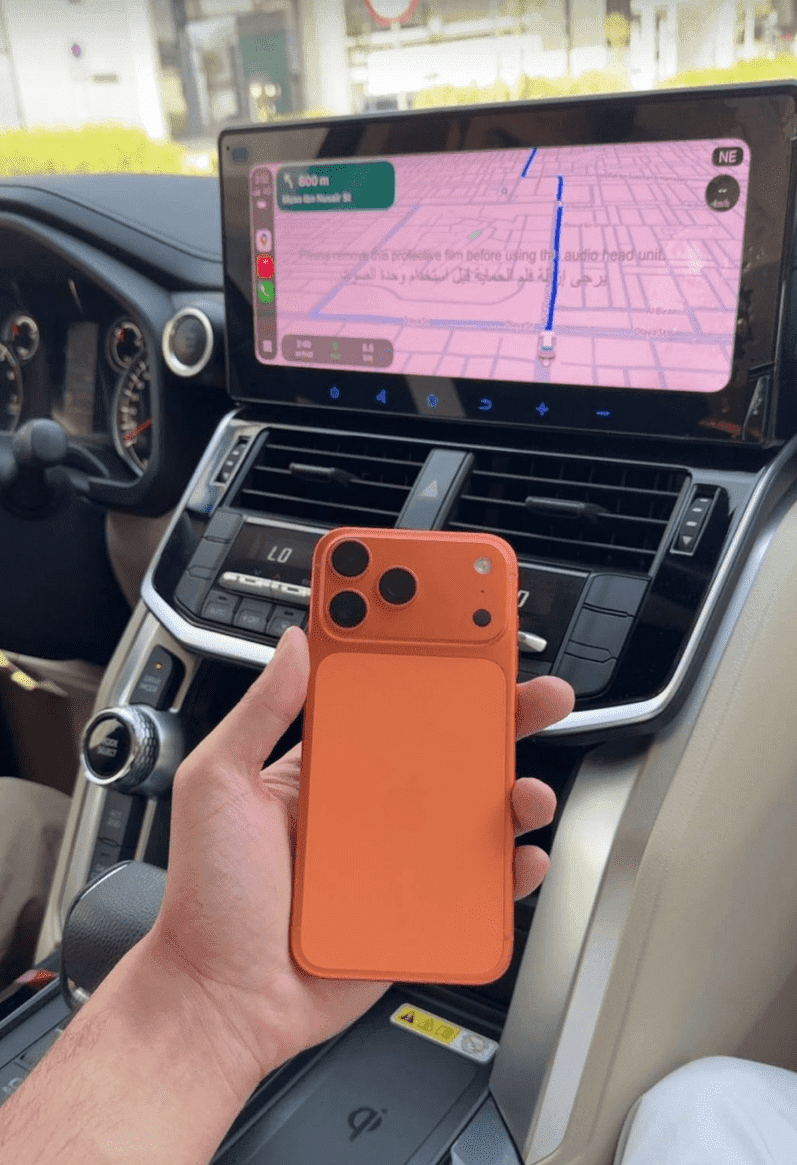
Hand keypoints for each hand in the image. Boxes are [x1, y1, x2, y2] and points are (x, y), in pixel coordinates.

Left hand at [144, 625, 574, 1079]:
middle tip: (536, 694)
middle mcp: (369, 805)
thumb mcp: (216, 783)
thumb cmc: (208, 896)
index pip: (387, 701)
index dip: (428, 667)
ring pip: (475, 813)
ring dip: (515, 792)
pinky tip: (521, 857)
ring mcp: (397, 856)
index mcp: (326, 767)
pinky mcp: (416, 907)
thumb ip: (258, 713)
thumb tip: (295, 645)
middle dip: (499, 716)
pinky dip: (511, 868)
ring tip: (527, 789)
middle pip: (449, 749)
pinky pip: (477, 882)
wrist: (223, 997)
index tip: (464, 634)